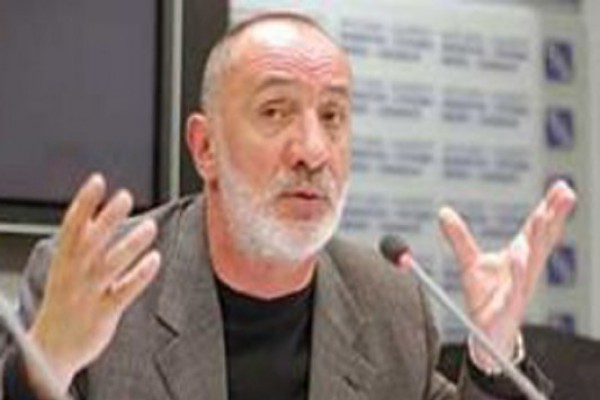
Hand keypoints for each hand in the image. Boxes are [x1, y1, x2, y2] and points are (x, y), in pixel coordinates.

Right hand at [26, 174, 160, 394]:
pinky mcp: (103, 313)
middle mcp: (74, 275)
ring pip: (110, 264)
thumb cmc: (63, 305)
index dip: (84, 202)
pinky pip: (124, 291)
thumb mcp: (65, 271)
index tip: (97, 181)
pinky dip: (140, 275)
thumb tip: (101, 214)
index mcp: (63, 262)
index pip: (72, 226)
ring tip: (150, 226)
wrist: (50, 351)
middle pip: (91, 240)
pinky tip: (154, 259)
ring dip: (130, 244)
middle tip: (125, 196)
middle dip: (107, 217)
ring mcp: (88, 294)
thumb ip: (84, 245)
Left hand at [438, 180, 575, 370]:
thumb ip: (459, 237)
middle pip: (542, 239)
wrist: (487, 333)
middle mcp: (525, 270)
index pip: (536, 229)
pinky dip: (518, 271)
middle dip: (553, 216)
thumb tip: (443, 211)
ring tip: (541, 217)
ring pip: (532, 260)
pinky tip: (520, 256)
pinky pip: (515, 288)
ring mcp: (519, 288)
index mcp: (520, 257)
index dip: (549, 208)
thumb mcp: (470, 262)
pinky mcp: (508, 307)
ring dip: (538, 238)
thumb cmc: (487, 296)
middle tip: (565, 193)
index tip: (561, 186)